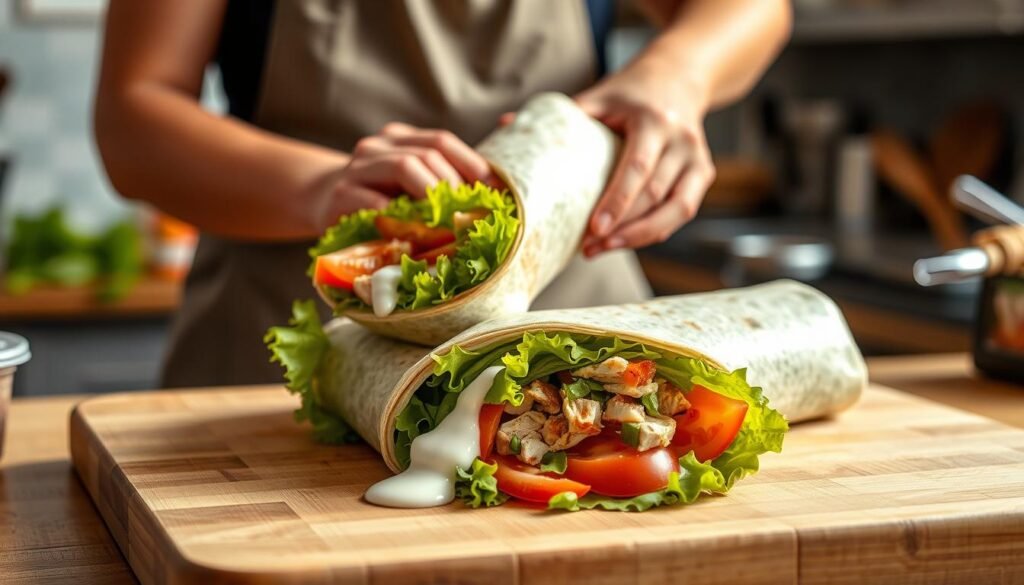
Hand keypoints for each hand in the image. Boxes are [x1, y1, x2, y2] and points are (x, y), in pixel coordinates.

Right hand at [321, 123, 492, 225]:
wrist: (321, 201)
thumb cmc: (379, 197)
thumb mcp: (409, 182)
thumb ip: (444, 180)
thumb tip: (499, 180)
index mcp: (400, 139)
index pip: (442, 142)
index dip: (472, 164)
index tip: (494, 192)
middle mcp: (379, 146)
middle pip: (427, 154)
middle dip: (455, 185)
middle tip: (472, 213)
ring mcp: (357, 168)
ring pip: (405, 166)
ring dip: (433, 194)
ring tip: (449, 219)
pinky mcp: (341, 196)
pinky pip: (375, 202)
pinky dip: (400, 217)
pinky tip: (414, 233)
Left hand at [577, 59, 716, 256]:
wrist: (677, 78)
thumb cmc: (629, 93)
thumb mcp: (598, 95)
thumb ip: (561, 115)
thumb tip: (504, 124)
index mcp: (653, 120)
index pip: (637, 168)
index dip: (617, 202)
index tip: (594, 229)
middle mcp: (682, 140)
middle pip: (654, 195)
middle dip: (621, 228)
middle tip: (586, 248)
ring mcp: (697, 159)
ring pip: (673, 210)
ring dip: (637, 237)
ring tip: (601, 250)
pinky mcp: (703, 173)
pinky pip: (682, 212)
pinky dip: (655, 231)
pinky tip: (626, 241)